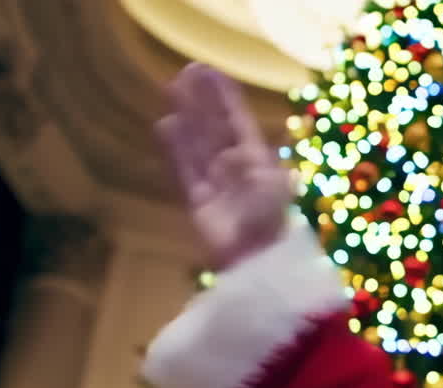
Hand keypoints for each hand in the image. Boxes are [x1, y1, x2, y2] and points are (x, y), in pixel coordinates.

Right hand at [156, 64, 292, 270]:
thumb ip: (257, 163)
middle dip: (201, 100)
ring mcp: (214, 183)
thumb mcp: (275, 187)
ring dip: (186, 117)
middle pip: (213, 128)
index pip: (238, 121)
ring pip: (196, 143)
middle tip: (186, 71)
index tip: (210, 72)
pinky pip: (184, 170)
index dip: (224, 98)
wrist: (258, 261)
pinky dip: (175, 149)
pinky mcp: (197, 202)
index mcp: (258, 161)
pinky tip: (166, 126)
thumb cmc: (272, 222)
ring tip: (172, 89)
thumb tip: (238, 147)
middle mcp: (234, 168)